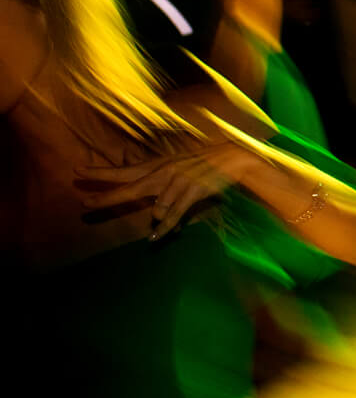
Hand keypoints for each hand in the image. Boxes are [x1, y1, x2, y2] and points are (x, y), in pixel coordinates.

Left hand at [76, 140, 251, 239]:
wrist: (235, 159)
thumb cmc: (207, 167)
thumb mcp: (181, 169)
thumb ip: (164, 186)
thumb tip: (153, 212)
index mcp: (159, 166)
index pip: (124, 171)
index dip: (101, 173)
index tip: (77, 171)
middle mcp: (164, 172)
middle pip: (129, 189)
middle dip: (107, 197)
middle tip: (84, 204)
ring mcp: (177, 181)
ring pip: (157, 209)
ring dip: (160, 222)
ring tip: (159, 231)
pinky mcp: (191, 190)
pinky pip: (174, 215)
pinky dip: (165, 227)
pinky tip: (155, 237)